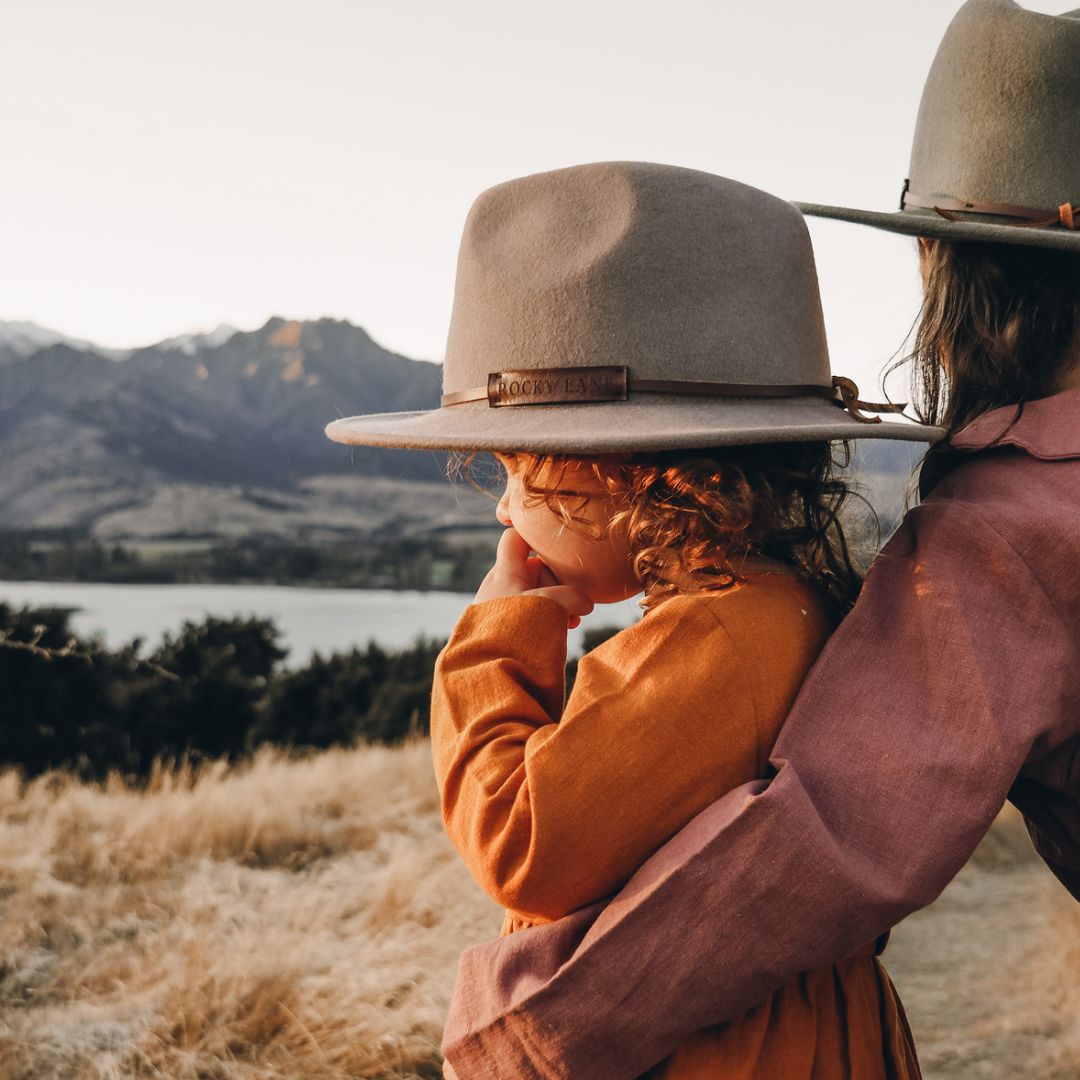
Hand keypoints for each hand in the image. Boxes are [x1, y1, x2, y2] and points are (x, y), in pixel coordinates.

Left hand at [475, 527, 593, 628]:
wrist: (488, 669)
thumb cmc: (514, 631)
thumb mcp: (548, 606)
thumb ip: (571, 596)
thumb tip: (586, 602)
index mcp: (505, 572)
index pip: (517, 537)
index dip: (536, 534)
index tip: (559, 544)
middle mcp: (500, 584)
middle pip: (534, 566)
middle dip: (558, 581)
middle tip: (574, 599)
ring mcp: (502, 605)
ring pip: (536, 592)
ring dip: (557, 601)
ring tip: (573, 619)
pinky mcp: (505, 625)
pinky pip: (531, 611)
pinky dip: (547, 615)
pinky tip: (564, 628)